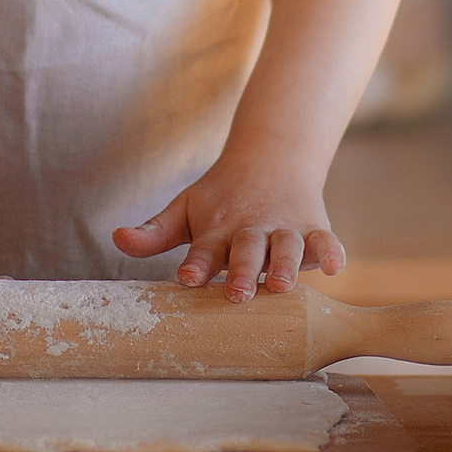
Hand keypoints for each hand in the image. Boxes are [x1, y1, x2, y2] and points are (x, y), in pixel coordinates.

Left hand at [111, 155, 345, 302]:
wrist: (269, 158)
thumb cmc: (220, 197)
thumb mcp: (185, 209)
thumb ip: (153, 231)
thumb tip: (116, 239)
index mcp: (217, 230)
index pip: (203, 250)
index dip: (196, 265)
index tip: (187, 278)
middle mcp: (251, 231)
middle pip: (247, 251)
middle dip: (241, 272)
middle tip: (236, 293)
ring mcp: (284, 229)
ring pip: (287, 247)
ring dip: (285, 265)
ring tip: (281, 285)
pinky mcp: (313, 228)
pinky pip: (326, 240)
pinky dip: (332, 252)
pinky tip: (335, 268)